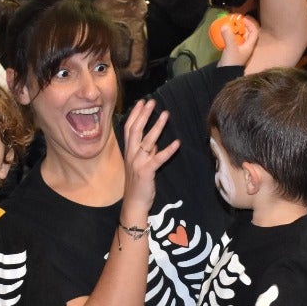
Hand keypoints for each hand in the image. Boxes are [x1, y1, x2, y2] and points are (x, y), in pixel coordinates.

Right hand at [121, 96, 177, 220]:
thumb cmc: (138, 184)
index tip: (142, 102)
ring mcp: (138, 163)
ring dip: (157, 126)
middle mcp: (131, 155)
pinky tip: (177, 142)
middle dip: (144, 115)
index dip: (135, 115)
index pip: (129, 129)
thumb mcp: (141, 165)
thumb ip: (147, 153)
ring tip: (165, 114)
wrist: (134, 203)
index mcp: (128, 152)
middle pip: (136, 130)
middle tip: (152, 102)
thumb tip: (155, 142)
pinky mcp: (146, 172)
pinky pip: (158, 159)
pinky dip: (168, 150)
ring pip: (147, 141)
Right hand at [215, 14, 259, 68]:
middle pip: (247, 33)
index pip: (254, 32)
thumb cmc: (232, 61)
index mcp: (249, 45)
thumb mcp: (231, 48)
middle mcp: (246, 46)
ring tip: (230, 25)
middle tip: (235, 20)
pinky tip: (225, 33)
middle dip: (242, 26)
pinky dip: (231, 35)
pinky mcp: (233, 51)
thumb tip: (225, 25)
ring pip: (240, 36)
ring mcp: (240, 49)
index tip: (243, 19)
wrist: (225, 74)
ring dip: (236, 30)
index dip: (250, 24)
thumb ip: (228, 36)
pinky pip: (234, 40)